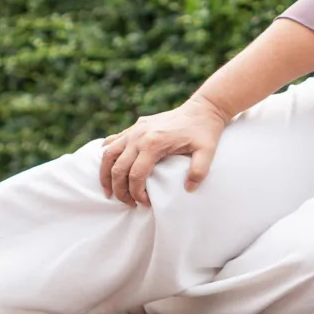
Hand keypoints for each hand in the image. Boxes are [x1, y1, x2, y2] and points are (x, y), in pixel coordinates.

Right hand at [99, 96, 229, 206]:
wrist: (202, 109)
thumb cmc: (205, 131)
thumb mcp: (207, 152)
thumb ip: (199, 171)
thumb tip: (188, 189)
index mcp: (154, 143)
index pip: (136, 176)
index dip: (137, 194)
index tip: (145, 203)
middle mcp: (139, 136)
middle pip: (118, 169)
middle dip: (120, 191)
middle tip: (129, 204)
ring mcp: (135, 130)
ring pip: (108, 155)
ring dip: (105, 175)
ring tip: (109, 192)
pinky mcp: (135, 126)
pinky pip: (112, 141)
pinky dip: (107, 155)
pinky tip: (108, 167)